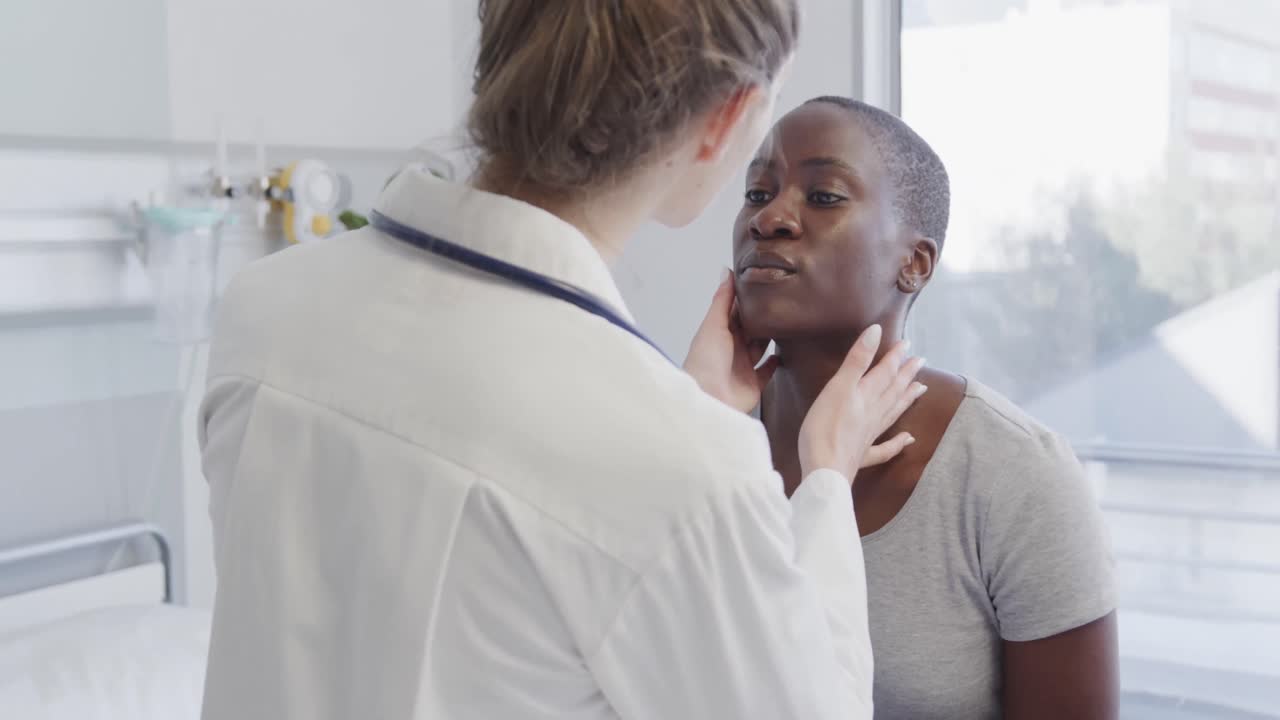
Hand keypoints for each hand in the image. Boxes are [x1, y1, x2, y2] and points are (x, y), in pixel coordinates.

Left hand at [683, 270, 778, 412]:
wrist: (711, 399)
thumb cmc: (706, 361)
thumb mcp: (714, 325)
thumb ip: (722, 300)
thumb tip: (726, 270)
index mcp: (719, 333)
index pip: (734, 311)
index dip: (746, 299)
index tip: (763, 282)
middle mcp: (731, 348)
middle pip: (750, 328)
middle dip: (762, 316)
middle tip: (783, 298)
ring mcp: (743, 366)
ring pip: (760, 347)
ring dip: (771, 336)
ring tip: (789, 319)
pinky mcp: (754, 384)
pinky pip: (768, 370)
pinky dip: (776, 361)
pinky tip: (786, 350)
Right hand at [798, 325, 926, 482]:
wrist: (825, 470)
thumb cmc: (826, 428)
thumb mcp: (838, 387)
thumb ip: (857, 360)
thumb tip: (877, 331)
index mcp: (866, 396)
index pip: (885, 372)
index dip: (896, 357)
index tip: (907, 344)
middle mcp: (873, 414)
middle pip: (893, 391)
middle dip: (906, 374)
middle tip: (921, 361)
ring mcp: (869, 436)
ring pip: (893, 413)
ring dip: (907, 399)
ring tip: (921, 389)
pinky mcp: (861, 454)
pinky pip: (885, 448)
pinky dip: (898, 443)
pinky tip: (909, 440)